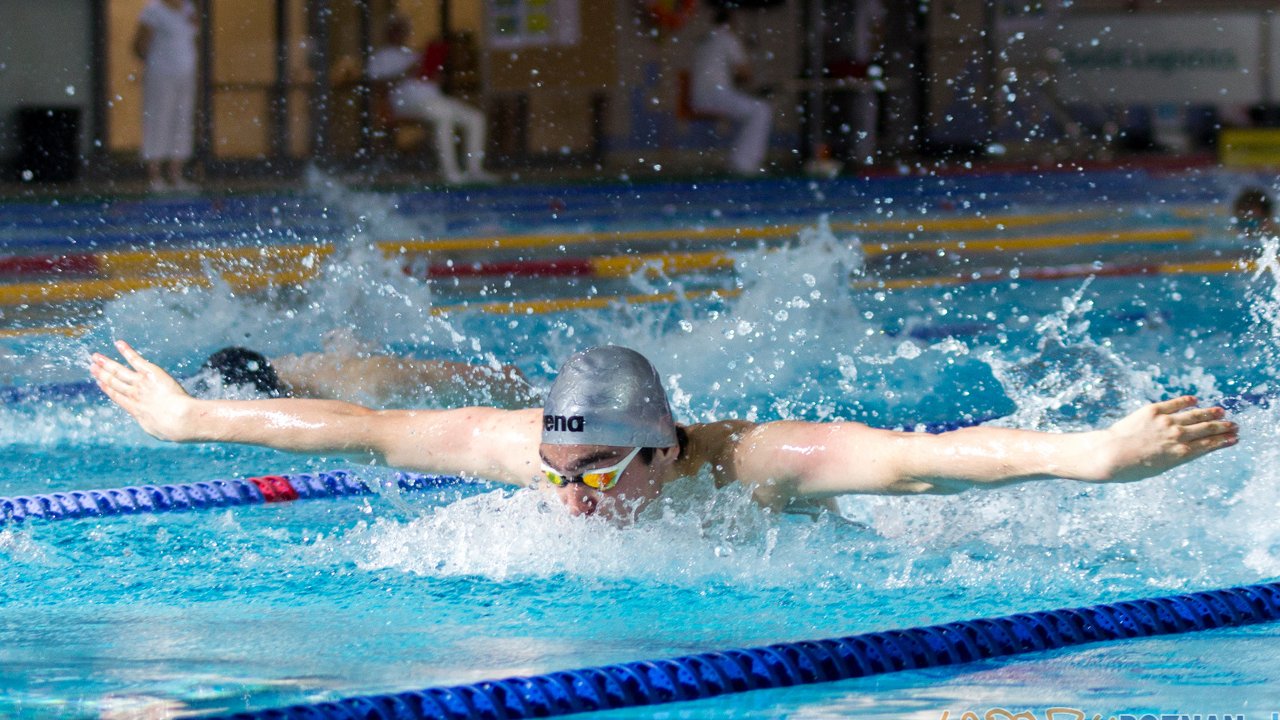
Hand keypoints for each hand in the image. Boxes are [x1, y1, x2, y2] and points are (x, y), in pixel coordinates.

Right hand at [91, 340, 195, 441]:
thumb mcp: (160, 430)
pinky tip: (119, 344)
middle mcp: (134, 394)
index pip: (117, 396)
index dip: (107, 388)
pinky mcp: (150, 373)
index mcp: (135, 409)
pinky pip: (135, 360)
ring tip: (96, 357)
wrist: (178, 419)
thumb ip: (156, 425)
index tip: (99, 382)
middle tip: (92, 366)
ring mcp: (140, 383)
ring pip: (119, 371)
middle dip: (102, 373)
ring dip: (107, 363)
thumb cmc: (172, 428)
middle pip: (114, 382)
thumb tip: (159, 427)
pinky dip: (126, 351)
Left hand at [1095, 396, 1237, 482]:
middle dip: (1222, 427)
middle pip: (1207, 429)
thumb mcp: (1160, 467)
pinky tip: (1194, 400)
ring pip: (1195, 415)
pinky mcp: (1153, 410)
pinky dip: (1186, 401)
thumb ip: (1176, 456)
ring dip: (1210, 413)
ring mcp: (1166, 422)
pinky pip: (1174, 404)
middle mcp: (1178, 436)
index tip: (1234, 438)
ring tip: (1221, 411)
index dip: (1223, 441)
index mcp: (1181, 454)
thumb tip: (1187, 448)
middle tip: (1233, 424)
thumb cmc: (1132, 468)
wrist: (1110, 454)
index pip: (1209, 445)